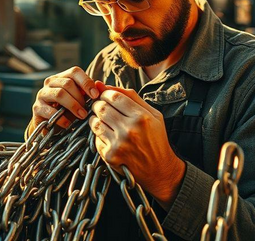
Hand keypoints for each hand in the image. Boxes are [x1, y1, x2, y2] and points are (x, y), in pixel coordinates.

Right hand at [26, 67, 99, 136]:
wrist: (51, 127)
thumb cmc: (68, 112)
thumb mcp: (80, 101)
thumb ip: (90, 93)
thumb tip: (100, 85)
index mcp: (62, 77)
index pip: (74, 72)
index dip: (86, 82)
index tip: (95, 95)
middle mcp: (50, 83)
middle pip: (67, 83)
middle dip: (80, 97)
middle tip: (87, 110)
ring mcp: (42, 94)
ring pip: (59, 94)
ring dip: (73, 105)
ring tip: (82, 116)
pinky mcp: (37, 108)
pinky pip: (50, 110)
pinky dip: (61, 118)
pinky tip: (68, 124)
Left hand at [89, 81, 185, 206]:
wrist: (160, 170)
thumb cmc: (156, 139)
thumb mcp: (153, 114)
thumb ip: (130, 96)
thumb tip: (103, 85)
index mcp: (142, 117)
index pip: (113, 96)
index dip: (105, 94)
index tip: (106, 96)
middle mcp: (129, 131)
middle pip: (101, 108)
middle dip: (99, 105)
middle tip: (103, 108)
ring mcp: (118, 144)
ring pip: (95, 122)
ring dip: (96, 119)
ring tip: (105, 121)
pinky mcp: (110, 156)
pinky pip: (96, 138)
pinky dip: (99, 135)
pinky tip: (109, 136)